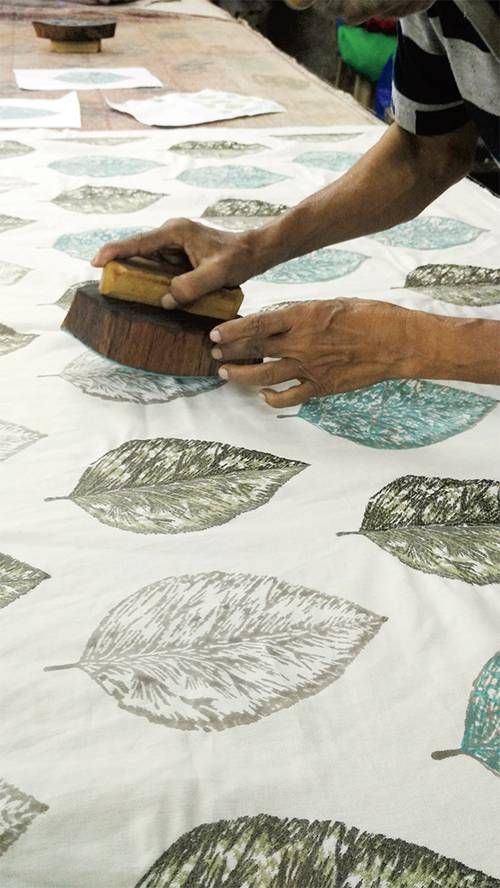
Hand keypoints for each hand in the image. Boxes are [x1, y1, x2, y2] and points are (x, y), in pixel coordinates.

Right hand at [91, 218, 262, 307]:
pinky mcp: (180, 256)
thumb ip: (191, 287)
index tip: (95, 262)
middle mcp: (171, 234)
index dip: (115, 252)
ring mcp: (175, 245)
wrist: (255, 252)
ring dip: (137, 277)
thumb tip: (166, 300)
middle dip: (121, 266)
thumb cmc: (238, 259)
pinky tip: (147, 295)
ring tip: (122, 293)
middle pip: (139, 252)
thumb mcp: (217, 274)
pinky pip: (160, 269)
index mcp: (175, 231)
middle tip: (105, 285)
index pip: (138, 243)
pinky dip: (152, 281)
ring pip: (149, 262)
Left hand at [209, 298, 418, 407]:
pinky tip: (263, 397)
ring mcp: (309, 368)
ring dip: (241, 376)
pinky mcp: (321, 387)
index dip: (232, 330)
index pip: (256, 324)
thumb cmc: (369, 316)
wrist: (397, 342)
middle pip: (254, 349)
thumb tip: (277, 320)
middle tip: (214, 352)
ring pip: (264, 376)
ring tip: (226, 374)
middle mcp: (301, 343)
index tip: (215, 333)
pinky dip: (273, 399)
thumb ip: (301, 314)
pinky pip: (290, 397)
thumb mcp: (330, 304)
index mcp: (303, 317)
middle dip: (230, 352)